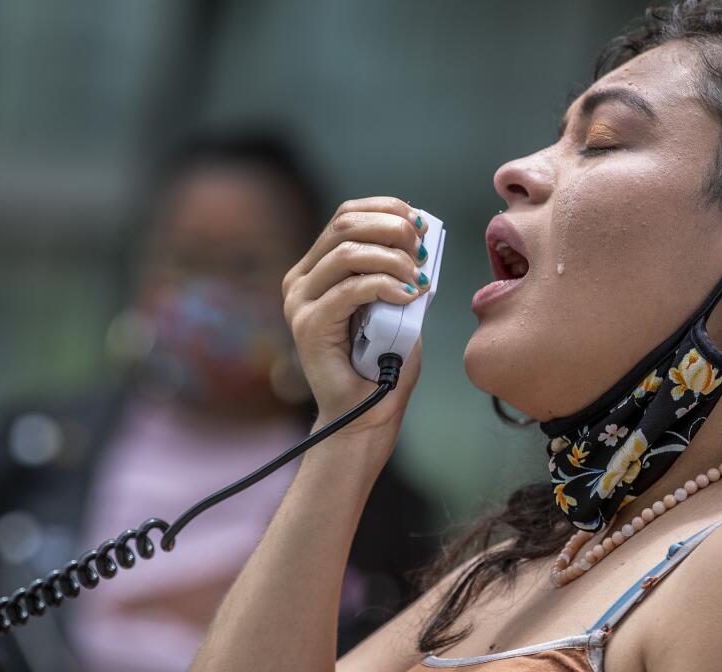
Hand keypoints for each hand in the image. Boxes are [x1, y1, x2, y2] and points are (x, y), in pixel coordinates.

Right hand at [281, 197, 428, 442]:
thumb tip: (422, 239)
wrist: (367, 412)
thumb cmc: (383, 362)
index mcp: (317, 269)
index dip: (385, 209)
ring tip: (418, 279)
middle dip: (392, 229)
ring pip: (348, 253)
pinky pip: (352, 288)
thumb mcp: (396, 304)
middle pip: (344, 226)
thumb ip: (399, 271)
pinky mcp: (309, 325)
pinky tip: (408, 295)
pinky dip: (386, 285)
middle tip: (422, 251)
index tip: (419, 223)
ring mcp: (299, 302)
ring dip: (393, 259)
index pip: (345, 216)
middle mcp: (300, 280)